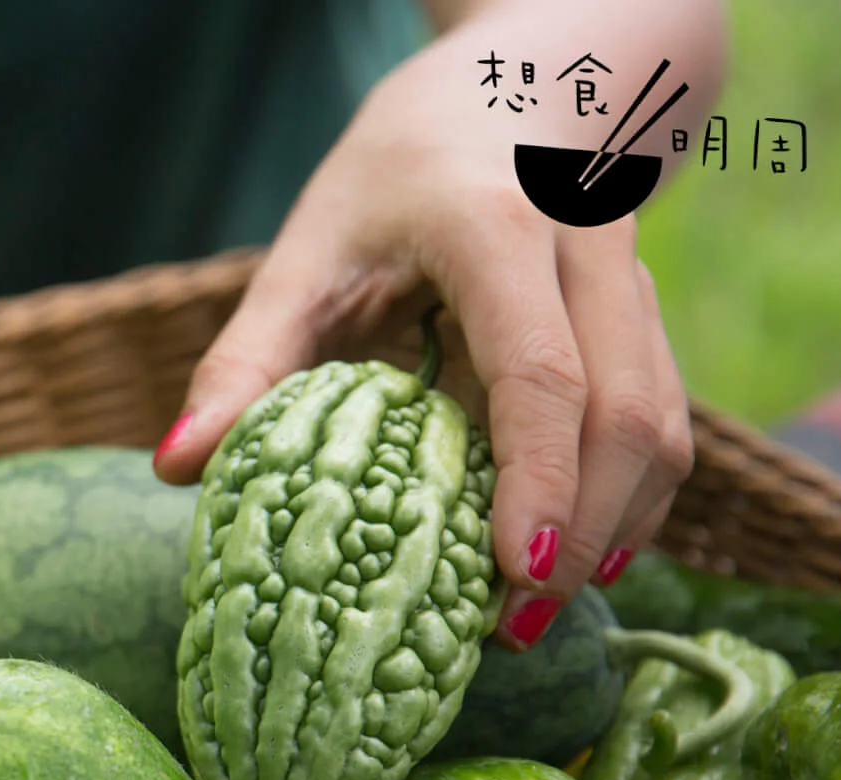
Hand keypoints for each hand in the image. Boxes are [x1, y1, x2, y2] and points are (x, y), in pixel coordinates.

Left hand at [154, 2, 724, 649]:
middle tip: (512, 629)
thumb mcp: (306, 252)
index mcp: (496, 227)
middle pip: (627, 410)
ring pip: (664, 424)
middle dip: (581, 530)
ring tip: (536, 614)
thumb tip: (175, 470)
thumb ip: (243, 360)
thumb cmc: (395, 174)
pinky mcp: (648, 321)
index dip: (536, 480)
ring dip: (612, 529)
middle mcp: (588, 250)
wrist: (515, 89)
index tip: (514, 573)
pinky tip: (576, 561)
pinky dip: (629, 501)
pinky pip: (665, 422)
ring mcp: (634, 284)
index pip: (540, 371)